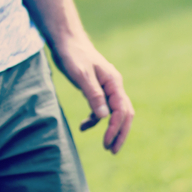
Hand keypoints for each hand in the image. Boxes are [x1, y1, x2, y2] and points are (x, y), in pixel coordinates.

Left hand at [51, 36, 133, 153]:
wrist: (66, 40)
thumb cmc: (73, 55)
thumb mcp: (81, 75)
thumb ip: (93, 95)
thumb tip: (105, 117)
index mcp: (114, 83)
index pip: (121, 111)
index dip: (115, 129)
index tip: (106, 143)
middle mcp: (114, 86)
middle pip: (125, 114)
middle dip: (120, 133)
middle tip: (112, 151)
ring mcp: (107, 88)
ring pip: (115, 113)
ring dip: (111, 130)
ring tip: (105, 146)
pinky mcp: (98, 90)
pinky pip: (102, 109)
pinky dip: (95, 120)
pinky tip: (83, 127)